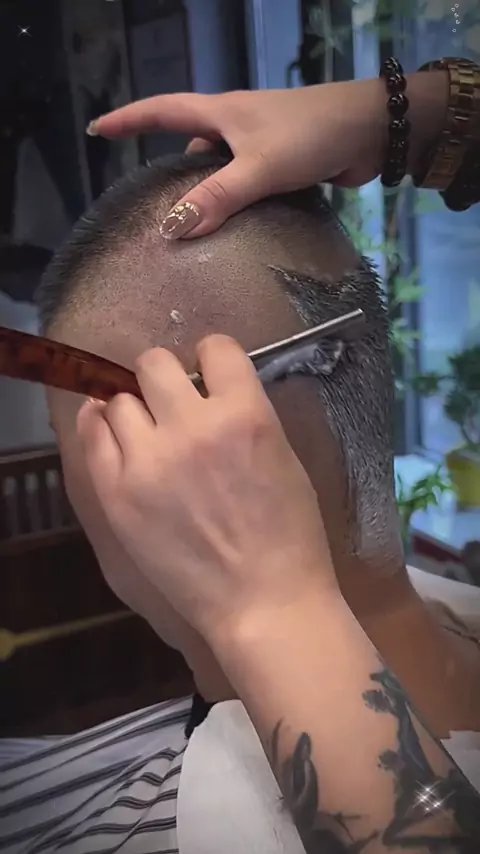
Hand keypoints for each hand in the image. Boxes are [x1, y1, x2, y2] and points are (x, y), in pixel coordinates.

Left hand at [77, 335, 337, 645]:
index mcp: (245, 416)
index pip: (216, 348)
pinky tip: (115, 432)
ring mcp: (149, 461)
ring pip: (120, 398)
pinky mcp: (119, 493)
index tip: (211, 373)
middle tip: (174, 401)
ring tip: (149, 431)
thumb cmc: (290, 535)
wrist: (264, 601)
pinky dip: (103, 426)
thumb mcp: (285, 458)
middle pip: (153, 363)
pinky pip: (94, 435)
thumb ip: (246, 416)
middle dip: (166, 375)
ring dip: (136, 407)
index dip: (213, 356)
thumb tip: (211, 392)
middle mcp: (192, 427)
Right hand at [87, 80, 388, 236]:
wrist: (370, 131)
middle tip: (150, 199)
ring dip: (205, 191)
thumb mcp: (258, 168)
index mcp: (221, 113)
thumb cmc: (309, 136)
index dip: (129, 119)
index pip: (162, 111)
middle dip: (168, 165)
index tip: (98, 130)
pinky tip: (232, 227)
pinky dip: (234, 201)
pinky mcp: (282, 163)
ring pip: (220, 168)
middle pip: (189, 142)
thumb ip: (218, 198)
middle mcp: (236, 125)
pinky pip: (245, 183)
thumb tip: (172, 228)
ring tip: (188, 225)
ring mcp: (260, 144)